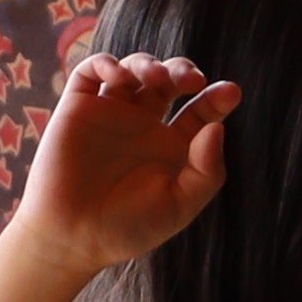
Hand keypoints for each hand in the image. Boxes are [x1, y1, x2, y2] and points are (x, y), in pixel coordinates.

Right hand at [14, 52, 238, 272]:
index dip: (217, 98)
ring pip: (132, 70)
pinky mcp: (77, 109)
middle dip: (182, 70)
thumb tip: (216, 127)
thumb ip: (207, 170)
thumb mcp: (180, 206)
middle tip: (193, 80)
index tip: (230, 92)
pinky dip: (105, 63)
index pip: (200, 111)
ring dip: (149, 64)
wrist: (72, 238)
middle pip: (168, 82)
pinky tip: (120, 76)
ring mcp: (110, 114)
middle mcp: (141, 126)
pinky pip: (88, 73)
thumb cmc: (126, 228)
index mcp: (170, 147)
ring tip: (158, 79)